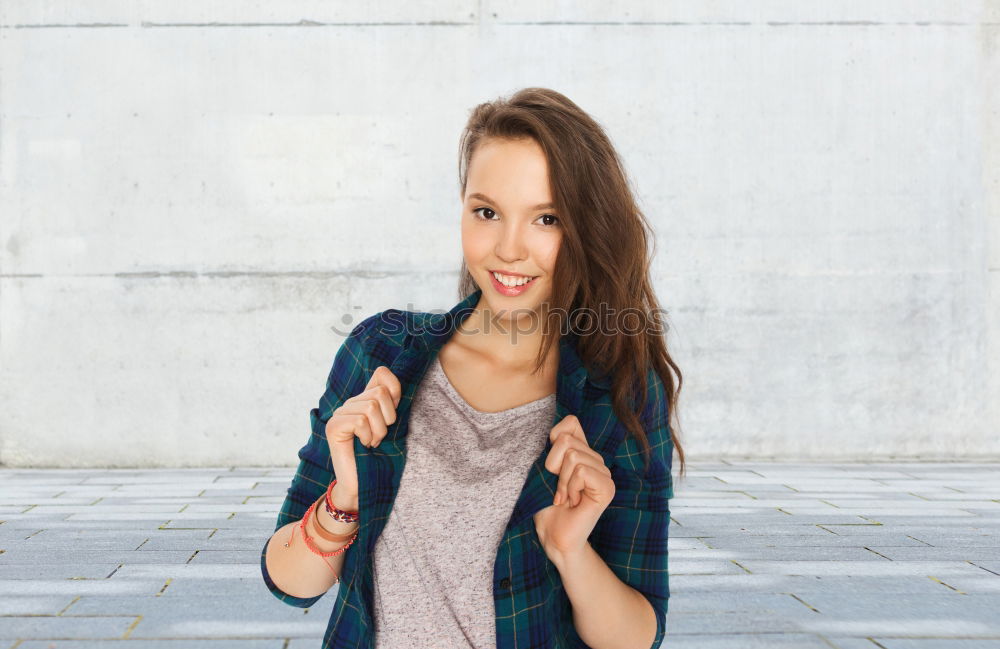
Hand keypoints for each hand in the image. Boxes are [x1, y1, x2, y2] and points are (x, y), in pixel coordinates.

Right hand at [324, 365, 400, 497]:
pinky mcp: (334, 426)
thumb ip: (392, 403)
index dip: (395, 390)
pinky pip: (360, 421)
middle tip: (380, 436)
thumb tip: (393, 385)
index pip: (382, 373)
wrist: (365, 483)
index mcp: (366, 399)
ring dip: (378, 431)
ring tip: (372, 443)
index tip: (393, 415)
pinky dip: (367, 436)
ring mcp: (340, 414)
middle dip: (388, 419)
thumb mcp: (393, 425)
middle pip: (379, 393)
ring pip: (371, 407)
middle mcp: (351, 403)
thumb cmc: (382, 456)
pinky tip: (363, 446)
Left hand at [532, 414, 614, 563]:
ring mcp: (605, 474)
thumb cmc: (546, 504)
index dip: (553, 441)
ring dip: (561, 481)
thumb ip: (555, 446)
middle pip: (567, 441)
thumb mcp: (545, 469)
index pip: (571, 422)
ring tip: (566, 497)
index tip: (551, 468)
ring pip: (573, 456)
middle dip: (554, 467)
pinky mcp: (608, 488)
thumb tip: (564, 427)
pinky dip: (570, 487)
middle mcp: (597, 461)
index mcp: (583, 453)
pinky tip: (574, 502)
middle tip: (559, 489)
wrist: (552, 534)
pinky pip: (581, 471)